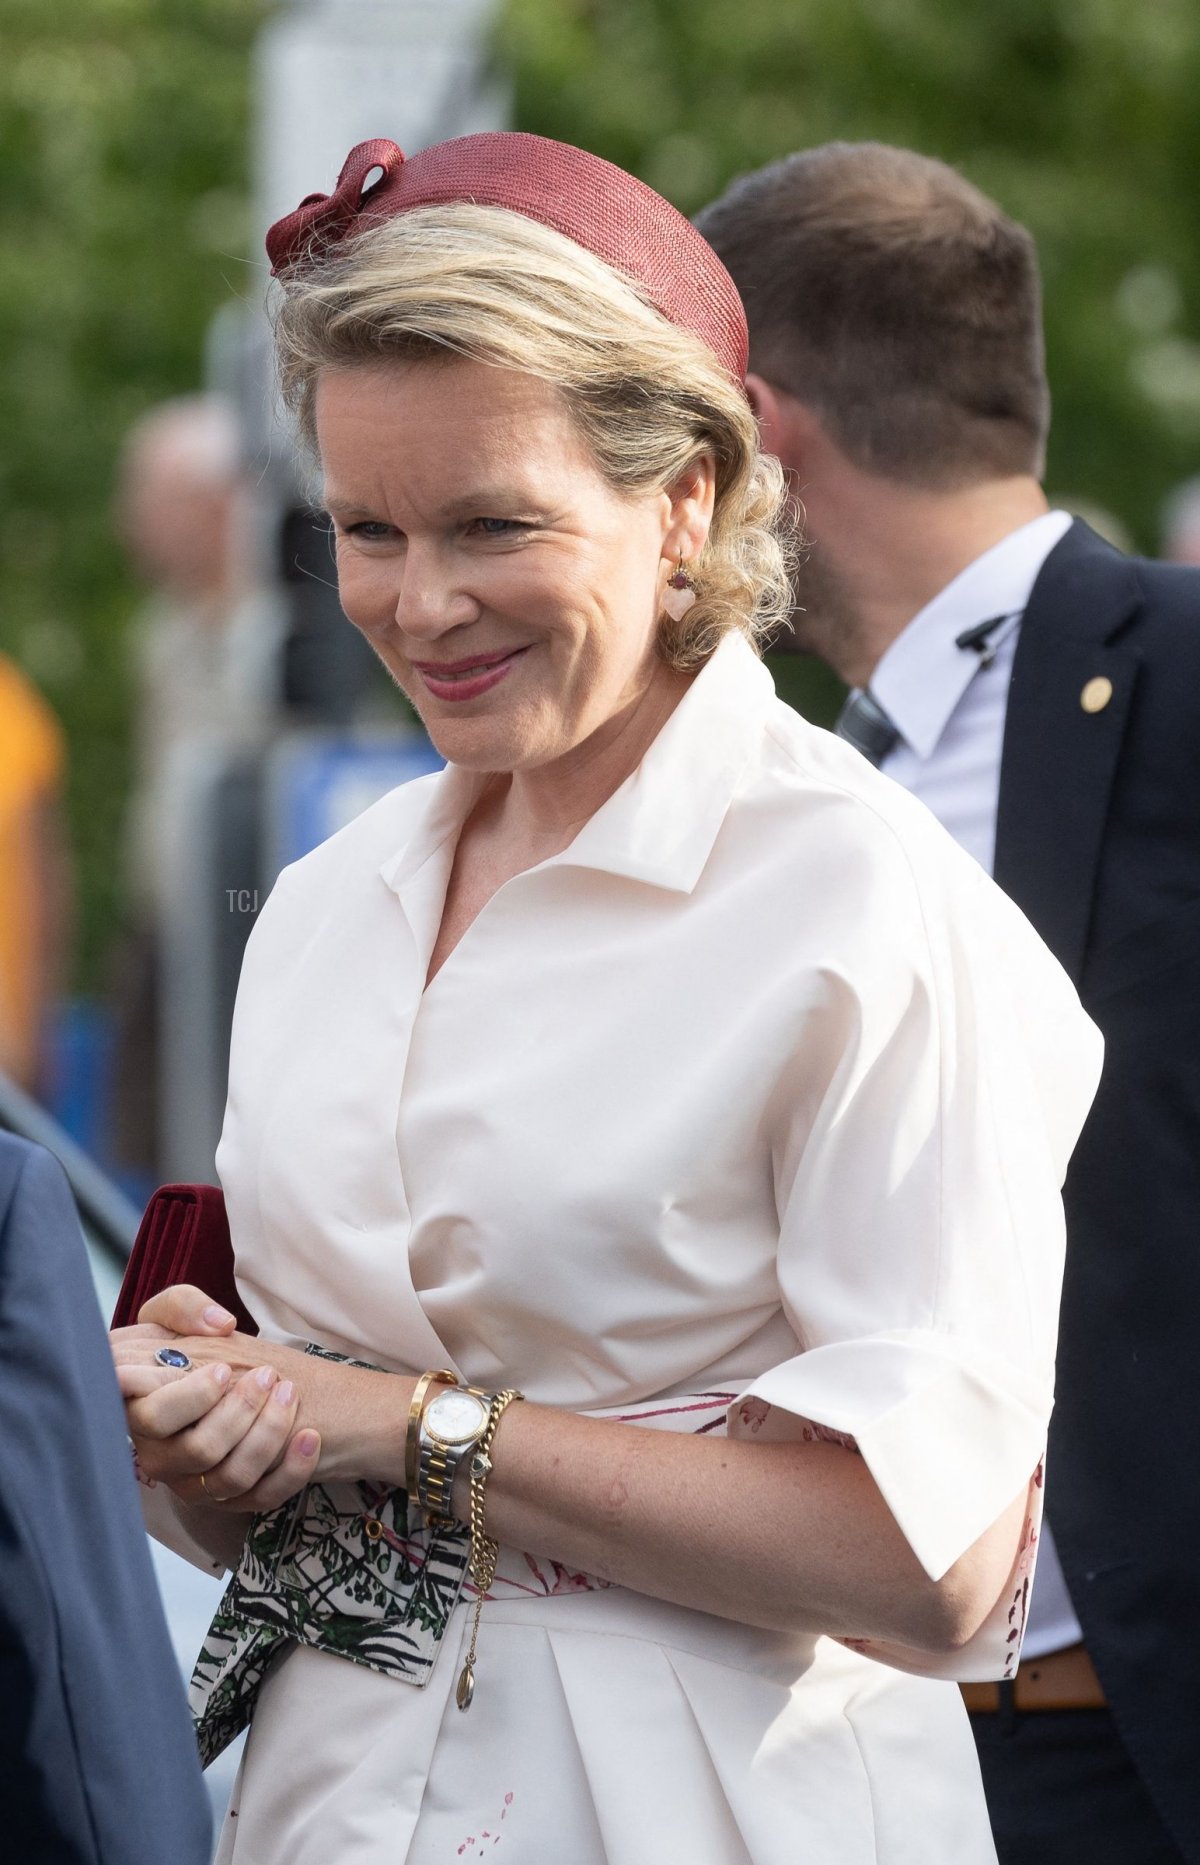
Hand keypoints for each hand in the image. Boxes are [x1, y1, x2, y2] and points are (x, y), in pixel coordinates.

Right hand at [111, 1285, 319, 1511]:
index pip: (153, 1418)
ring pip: (230, 1479)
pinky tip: (309, 1438)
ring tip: (290, 1394)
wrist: (224, 1377)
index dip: (191, 1398)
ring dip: (269, 1435)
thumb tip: (217, 1325)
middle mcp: (156, 1452)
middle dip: (241, 1411)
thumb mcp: (174, 1314)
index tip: (223, 1371)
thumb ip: (182, 1305)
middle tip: (268, 1376)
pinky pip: (259, 1500)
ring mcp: (188, 1480)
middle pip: (198, 1451)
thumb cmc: (188, 1346)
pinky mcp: (223, 1499)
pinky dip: (291, 1471)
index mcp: (136, 1409)